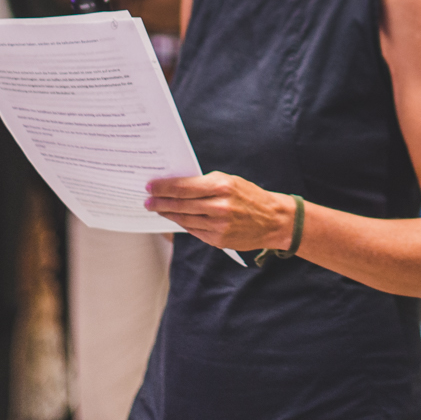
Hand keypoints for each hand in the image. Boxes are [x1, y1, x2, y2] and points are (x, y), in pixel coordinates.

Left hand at [145, 172, 299, 251]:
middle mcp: (219, 206)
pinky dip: (182, 224)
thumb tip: (178, 187)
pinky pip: (194, 230)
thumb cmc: (250, 196)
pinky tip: (175, 219)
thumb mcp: (230, 181)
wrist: (273, 220)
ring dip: (168, 214)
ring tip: (157, 209)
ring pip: (184, 219)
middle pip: (180, 204)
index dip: (163, 187)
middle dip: (160, 202)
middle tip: (147, 200)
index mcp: (221, 186)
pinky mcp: (218, 240)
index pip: (183, 187)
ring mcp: (218, 225)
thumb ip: (205, 184)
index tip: (151, 186)